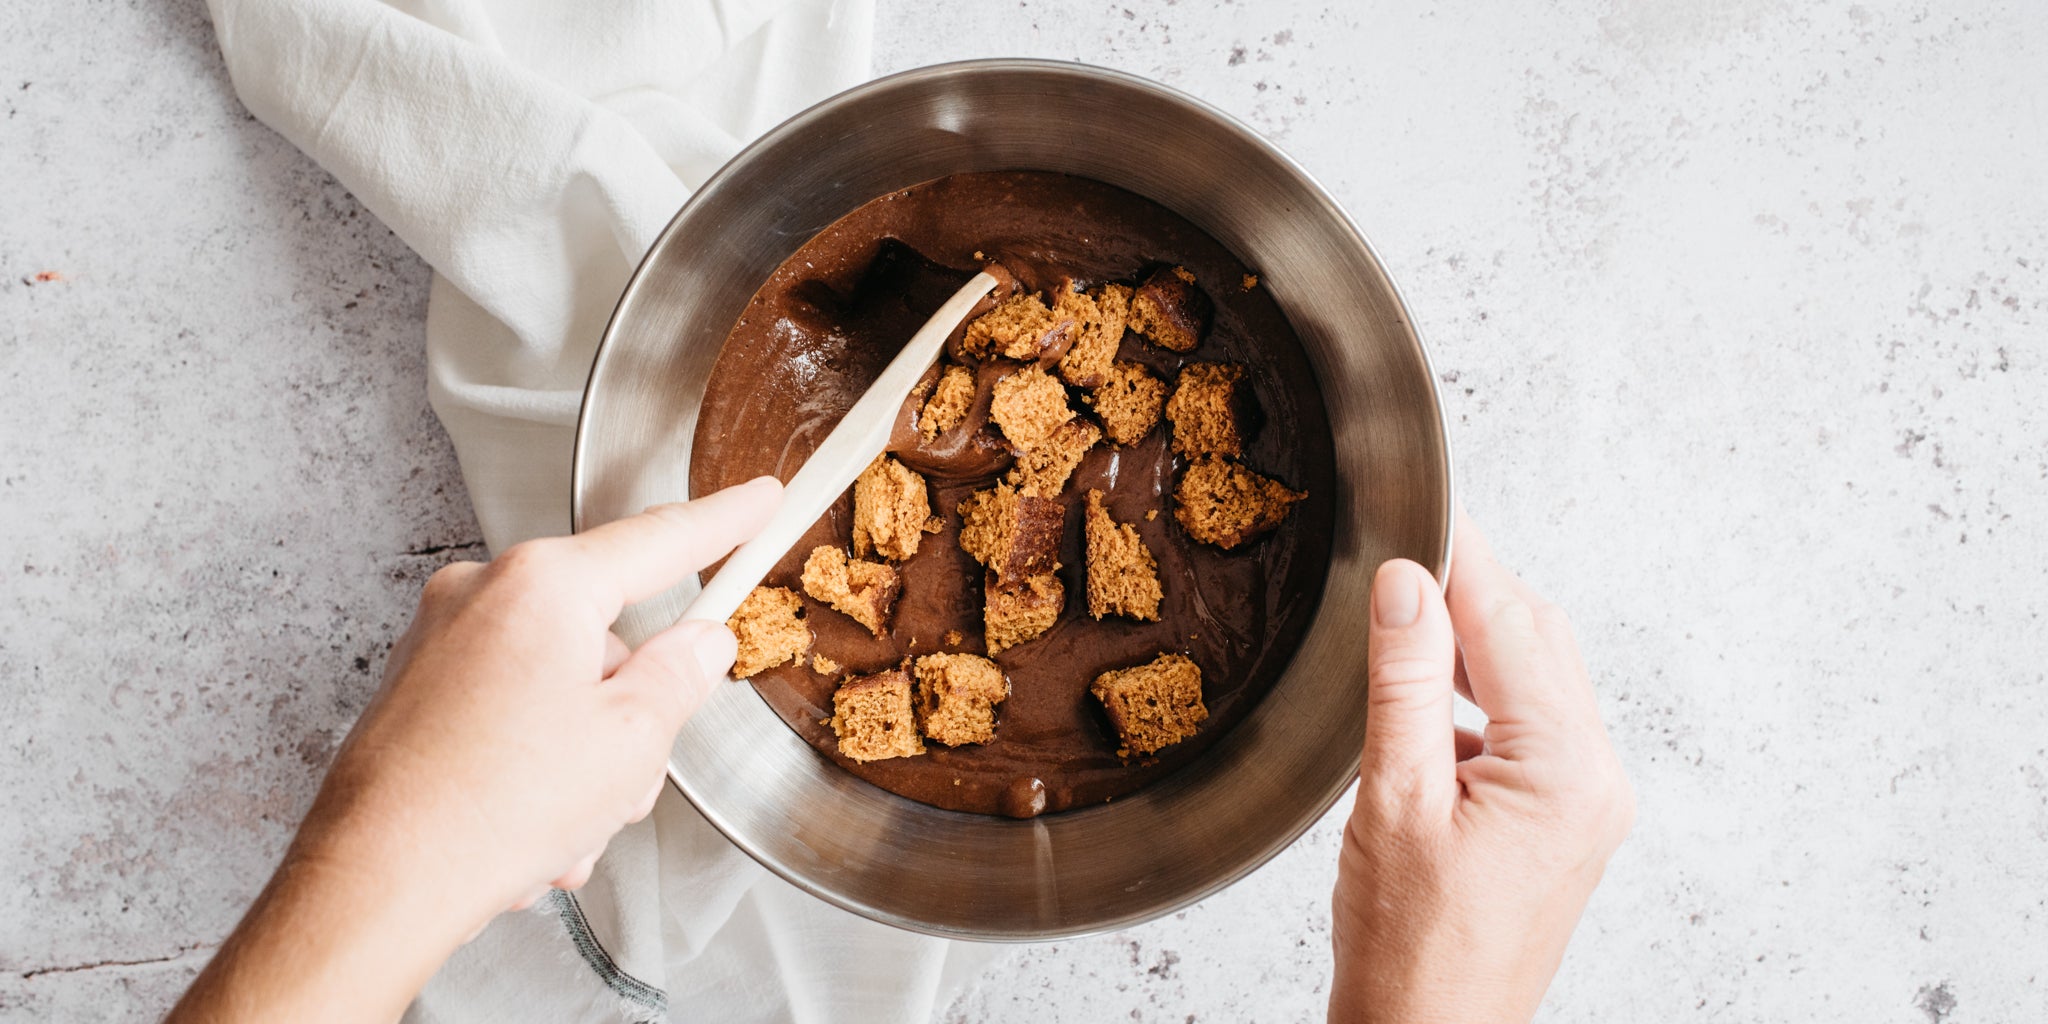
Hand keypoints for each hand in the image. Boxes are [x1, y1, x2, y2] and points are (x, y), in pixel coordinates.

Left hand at [169, 477, 781, 1022]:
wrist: (377, 883)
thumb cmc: (492, 808)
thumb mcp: (632, 739)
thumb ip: (679, 675)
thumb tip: (699, 644)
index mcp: (544, 584)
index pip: (659, 540)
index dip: (724, 523)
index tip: (760, 498)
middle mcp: (482, 593)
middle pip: (608, 633)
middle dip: (632, 713)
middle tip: (626, 777)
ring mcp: (441, 640)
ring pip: (562, 686)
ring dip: (584, 759)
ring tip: (565, 825)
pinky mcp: (418, 691)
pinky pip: (512, 714)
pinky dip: (534, 769)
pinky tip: (530, 832)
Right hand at [1329, 513, 1633, 1023]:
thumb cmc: (1410, 949)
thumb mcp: (1393, 799)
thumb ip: (1405, 682)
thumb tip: (1409, 582)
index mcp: (1564, 769)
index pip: (1507, 621)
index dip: (1461, 552)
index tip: (1424, 499)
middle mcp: (1595, 779)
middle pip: (1535, 638)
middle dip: (1471, 585)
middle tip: (1405, 540)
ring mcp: (1586, 802)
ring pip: (1536, 676)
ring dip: (1474, 634)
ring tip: (1404, 605)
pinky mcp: (1562, 821)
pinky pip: (1530, 724)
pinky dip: (1480, 690)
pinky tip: (1425, 689)